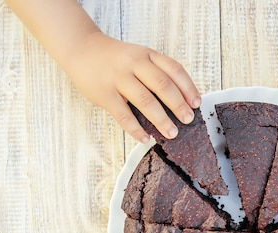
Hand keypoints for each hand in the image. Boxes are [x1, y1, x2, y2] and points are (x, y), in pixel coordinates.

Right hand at [63, 31, 200, 142]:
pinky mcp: (104, 93)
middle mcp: (134, 63)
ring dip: (161, 119)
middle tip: (188, 120)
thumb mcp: (139, 57)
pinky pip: (123, 115)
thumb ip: (156, 73)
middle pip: (162, 85)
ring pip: (145, 100)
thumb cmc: (115, 58)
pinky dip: (136, 129)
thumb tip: (180, 101)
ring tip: (172, 133)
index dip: (188, 87)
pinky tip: (145, 138)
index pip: (174, 69)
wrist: (81, 49)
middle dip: (178, 105)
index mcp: (147, 55)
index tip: (197, 103)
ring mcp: (118, 78)